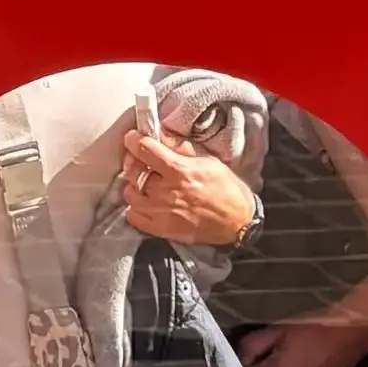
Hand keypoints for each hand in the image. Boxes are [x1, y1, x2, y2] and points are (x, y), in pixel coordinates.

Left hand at [123, 131, 254, 246]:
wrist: (237, 223)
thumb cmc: (227, 190)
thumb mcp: (208, 161)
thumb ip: (183, 150)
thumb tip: (164, 137)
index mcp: (179, 170)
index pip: (145, 149)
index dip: (135, 140)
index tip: (133, 138)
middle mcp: (166, 191)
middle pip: (132, 171)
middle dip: (134, 162)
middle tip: (140, 160)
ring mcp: (160, 212)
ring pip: (129, 193)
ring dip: (134, 185)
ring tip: (144, 183)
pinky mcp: (160, 229)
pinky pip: (133, 216)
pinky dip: (135, 207)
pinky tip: (146, 202)